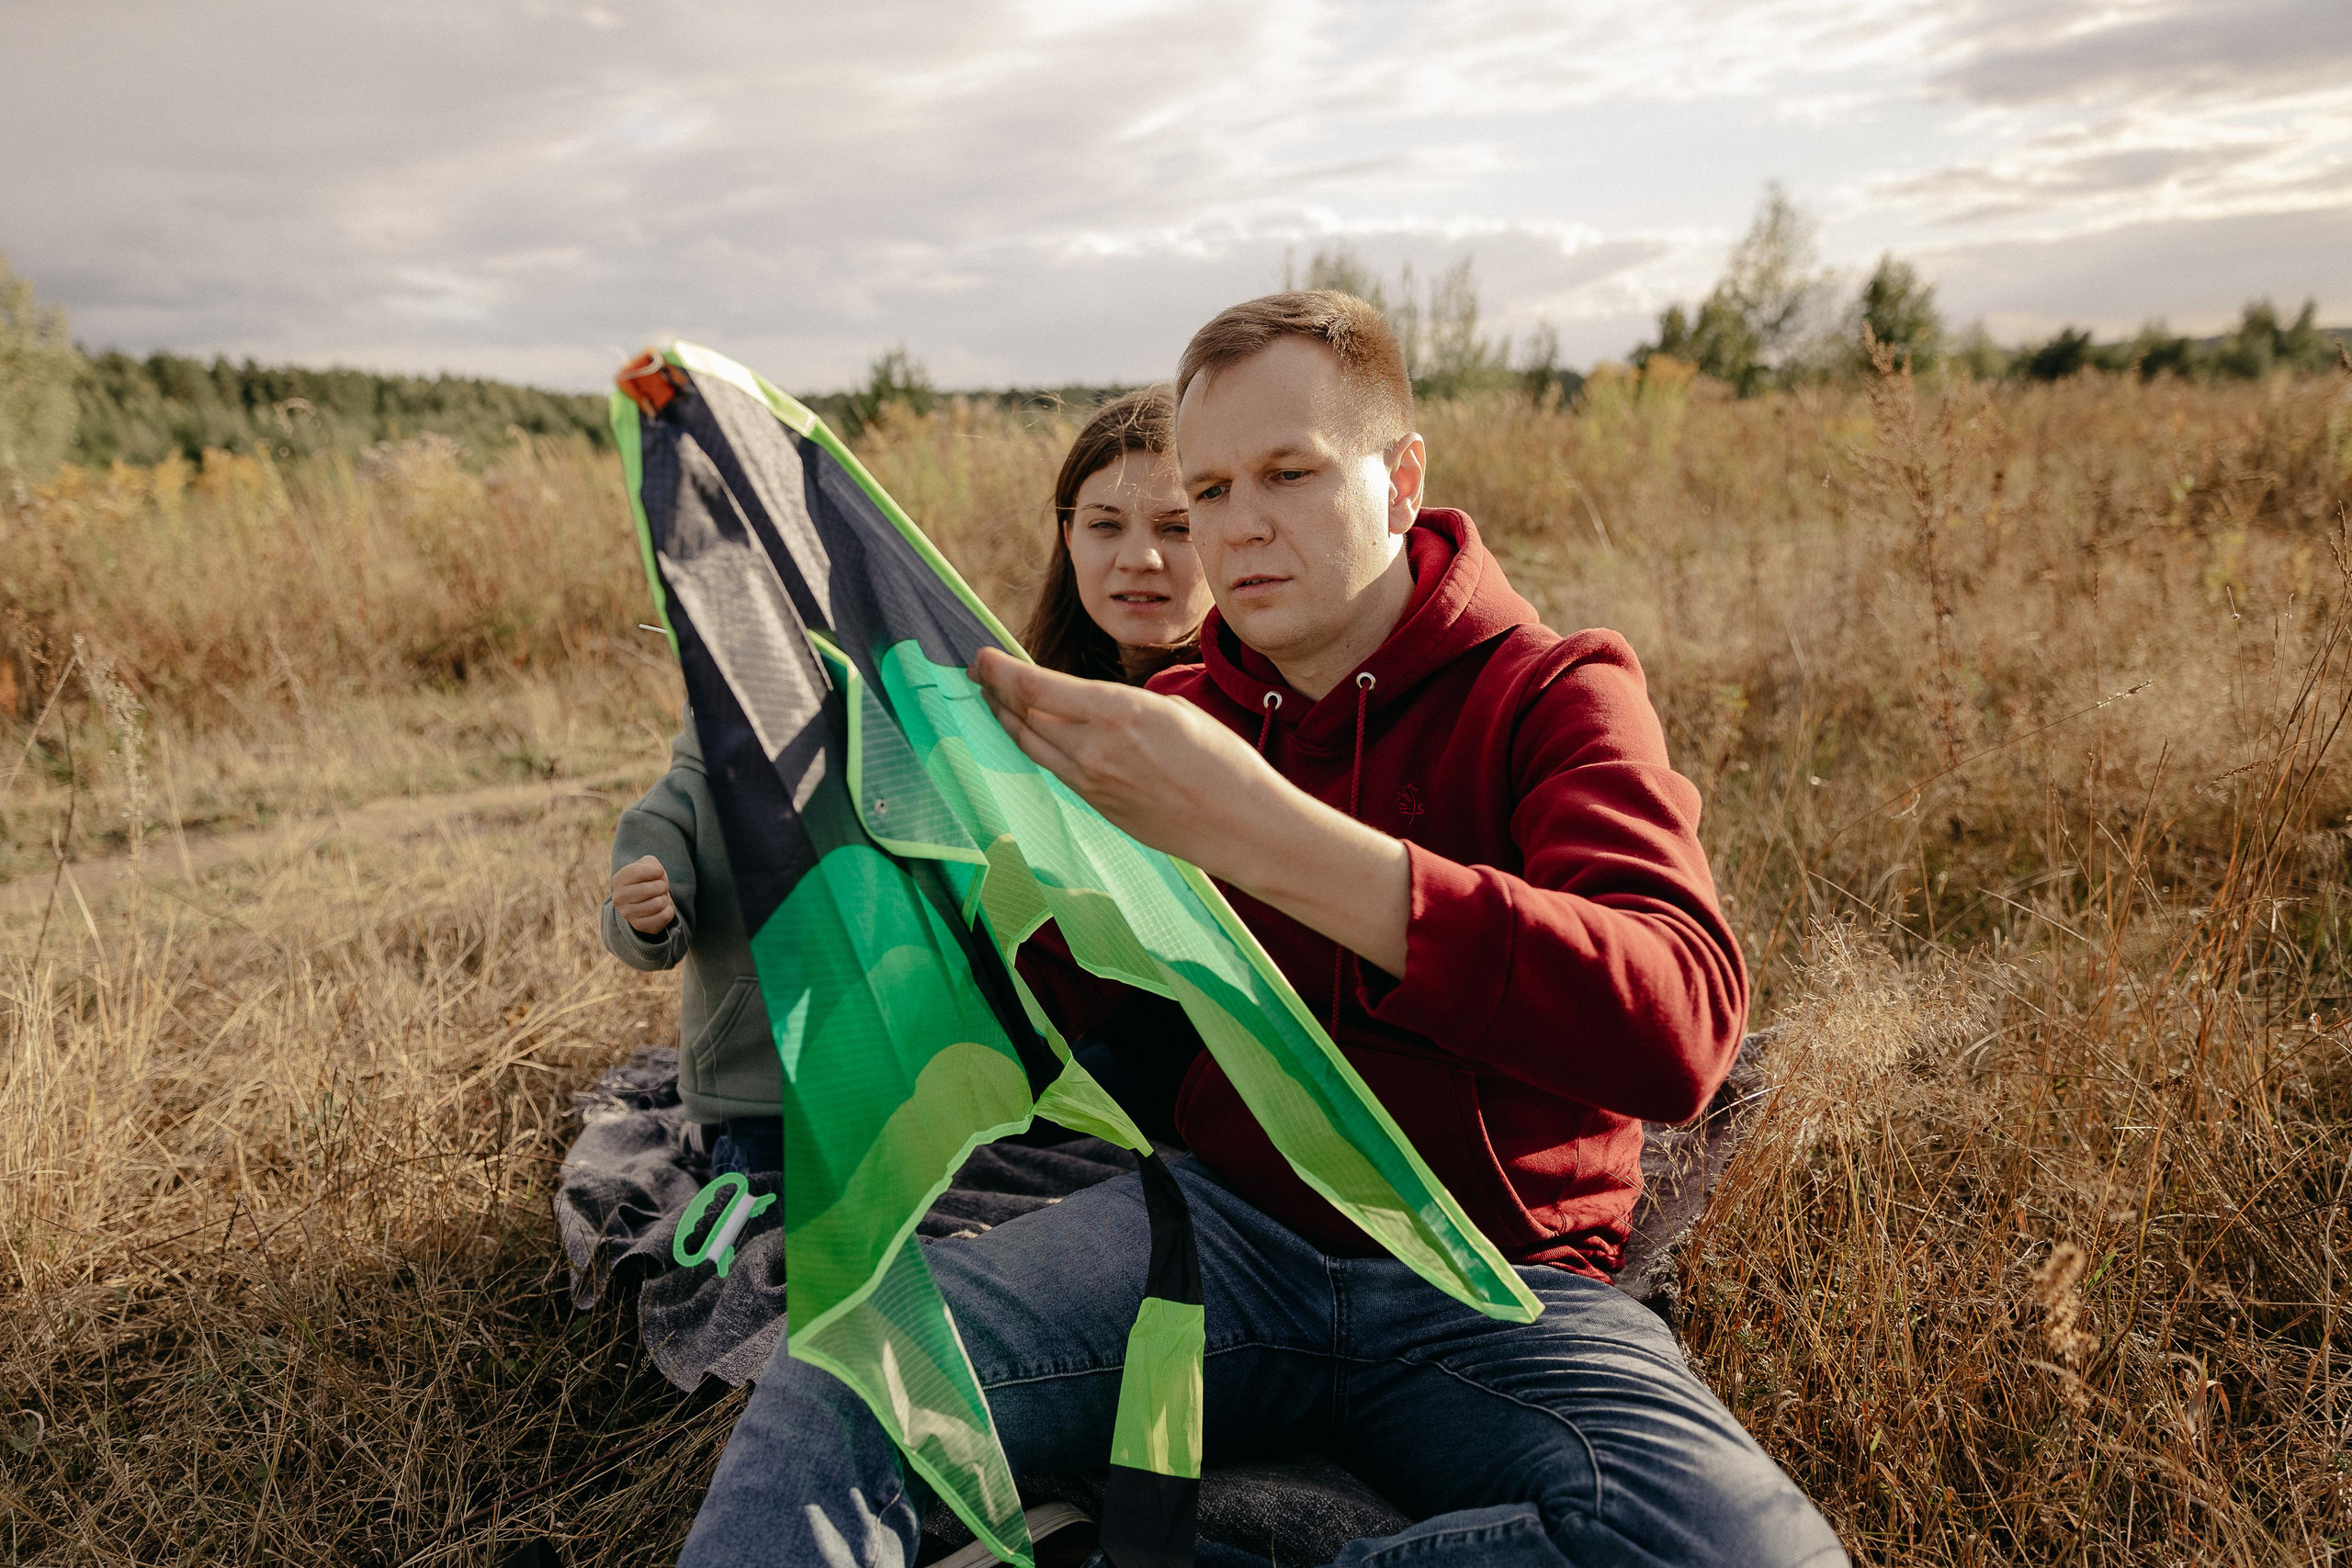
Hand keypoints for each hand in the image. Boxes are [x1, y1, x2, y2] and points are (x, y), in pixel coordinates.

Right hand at [612, 854, 676, 934]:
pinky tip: (663, 908)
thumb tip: (658, 873)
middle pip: (647, 889)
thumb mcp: (647, 865)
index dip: (654, 871)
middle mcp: (619, 898)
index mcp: (618, 880)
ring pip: (657, 904)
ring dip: (665, 898)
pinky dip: (669, 910)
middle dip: (661, 885)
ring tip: (660, 897)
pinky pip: (663, 916)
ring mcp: (628, 914)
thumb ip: (652, 864)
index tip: (659, 872)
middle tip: (661, 887)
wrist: (645, 900)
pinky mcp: (640, 926)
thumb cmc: (648, 879)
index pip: (637, 872)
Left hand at [969, 648, 1408, 976]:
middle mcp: (1095, 749)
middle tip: (980, 673)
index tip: (981, 656)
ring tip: (994, 701)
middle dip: (996, 691)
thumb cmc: (1224, 762)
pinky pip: (1055, 769)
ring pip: (1032, 745)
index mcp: (1119, 713)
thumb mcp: (1175, 711)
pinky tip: (1032, 735)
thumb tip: (1095, 709)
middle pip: (1024, 715)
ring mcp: (1093, 783)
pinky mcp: (1098, 806)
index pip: (1037, 687)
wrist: (1241, 827)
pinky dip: (1036, 747)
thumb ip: (1125, 707)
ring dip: (1008, 720)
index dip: (1001, 671)